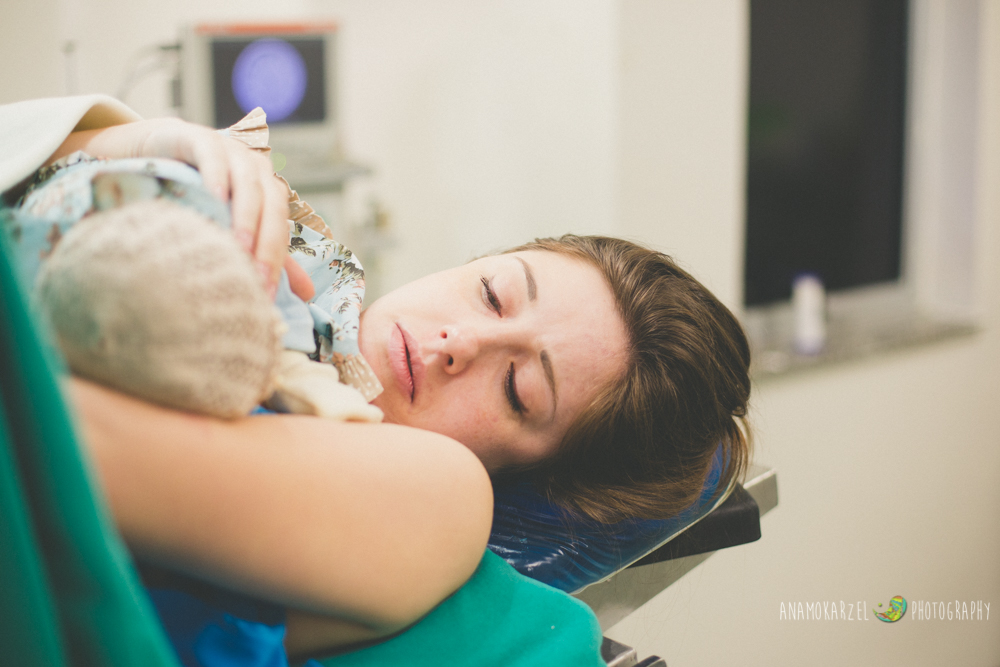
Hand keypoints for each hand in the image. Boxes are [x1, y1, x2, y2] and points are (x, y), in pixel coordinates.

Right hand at [50, 118, 290, 296]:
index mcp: (268, 190)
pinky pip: (213, 154)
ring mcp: (230, 150)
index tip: (265, 295)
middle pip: (272, 206)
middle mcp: (255, 168)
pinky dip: (217, 173)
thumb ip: (267, 253)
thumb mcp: (230, 224)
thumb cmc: (200, 193)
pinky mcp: (199, 136)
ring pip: (248, 182)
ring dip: (246, 214)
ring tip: (238, 245)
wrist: (159, 149)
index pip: (280, 227)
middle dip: (266, 243)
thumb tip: (307, 294)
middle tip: (255, 276)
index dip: (276, 260)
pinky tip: (214, 195)